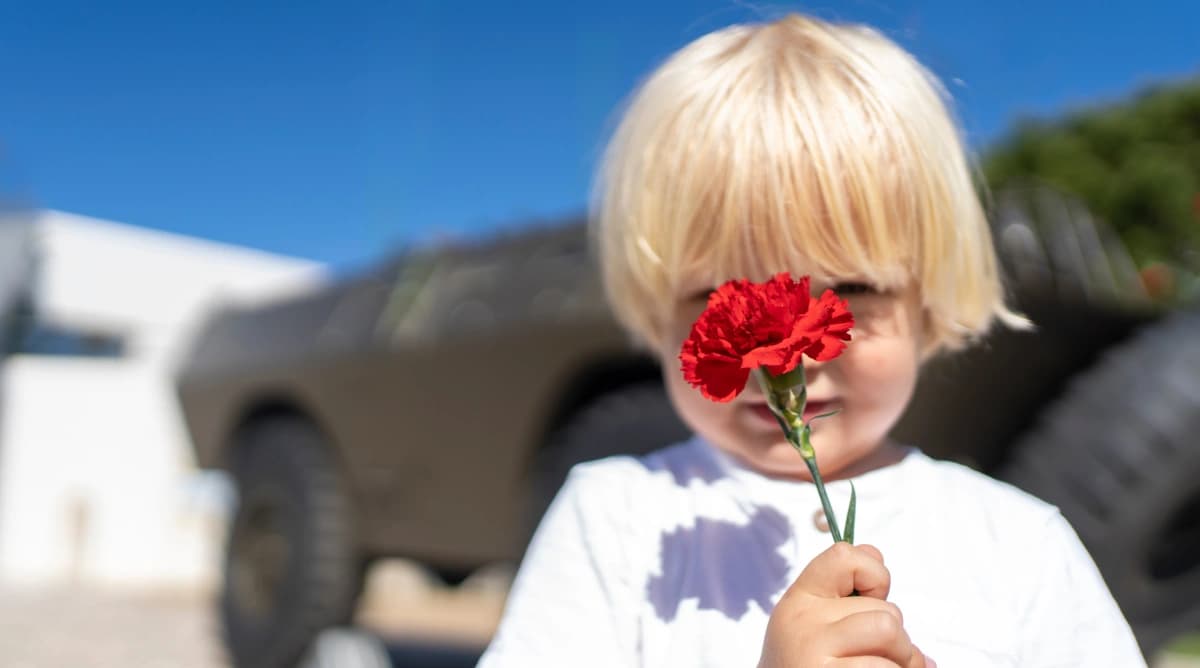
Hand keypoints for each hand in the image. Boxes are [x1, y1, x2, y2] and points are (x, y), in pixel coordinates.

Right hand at [758, 542, 932, 667]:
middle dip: (898, 637)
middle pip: (885, 610)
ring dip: (904, 659)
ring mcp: (813, 653)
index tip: (873, 601)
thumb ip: (843, 593)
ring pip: (890, 632)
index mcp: (800, 600)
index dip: (875, 575)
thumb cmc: (808, 664)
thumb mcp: (815, 623)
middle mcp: (803, 623)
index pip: (843, 557)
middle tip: (880, 656)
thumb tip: (876, 554)